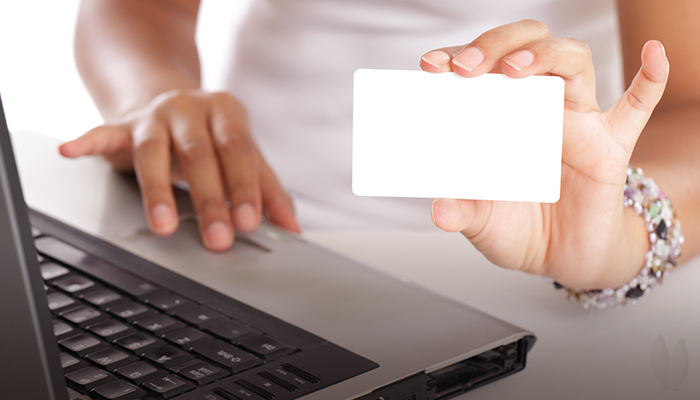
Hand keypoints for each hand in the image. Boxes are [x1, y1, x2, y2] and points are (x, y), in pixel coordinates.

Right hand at [59, 89, 299, 250]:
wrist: (171, 103)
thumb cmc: (215, 138)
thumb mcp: (244, 157)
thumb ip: (268, 190)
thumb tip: (293, 230)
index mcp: (227, 112)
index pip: (239, 150)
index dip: (245, 186)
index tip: (251, 222)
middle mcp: (191, 109)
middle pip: (200, 154)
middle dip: (210, 199)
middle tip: (218, 238)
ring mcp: (154, 115)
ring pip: (154, 152)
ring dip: (158, 191)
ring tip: (163, 226)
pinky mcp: (122, 125)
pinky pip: (102, 132)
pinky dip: (86, 142)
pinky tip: (72, 151)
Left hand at [420, 20, 668, 288]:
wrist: (563, 259)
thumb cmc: (520, 230)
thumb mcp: (483, 224)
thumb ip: (464, 212)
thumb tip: (440, 209)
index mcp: (498, 118)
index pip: (480, 70)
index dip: (457, 58)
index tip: (431, 65)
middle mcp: (536, 109)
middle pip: (524, 48)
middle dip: (494, 46)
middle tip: (466, 67)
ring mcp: (575, 121)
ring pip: (570, 61)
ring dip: (543, 55)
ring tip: (514, 69)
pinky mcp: (609, 145)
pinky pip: (636, 105)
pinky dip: (649, 78)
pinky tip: (652, 54)